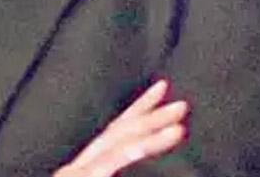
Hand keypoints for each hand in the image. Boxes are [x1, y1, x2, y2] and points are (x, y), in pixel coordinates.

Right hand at [53, 79, 187, 176]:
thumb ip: (103, 174)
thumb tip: (132, 172)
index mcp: (86, 169)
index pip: (115, 132)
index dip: (138, 110)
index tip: (160, 91)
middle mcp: (81, 166)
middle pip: (118, 131)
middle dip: (150, 115)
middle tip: (180, 104)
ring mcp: (79, 173)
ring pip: (117, 144)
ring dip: (150, 132)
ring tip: (178, 124)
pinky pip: (107, 163)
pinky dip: (130, 151)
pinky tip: (147, 142)